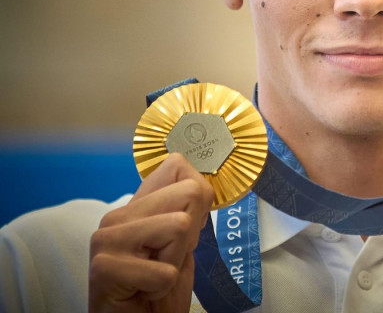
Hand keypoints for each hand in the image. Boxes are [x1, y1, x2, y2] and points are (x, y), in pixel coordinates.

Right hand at [89, 153, 214, 312]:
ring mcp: (107, 239)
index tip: (184, 235)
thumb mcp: (182, 246)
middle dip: (191, 234)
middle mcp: (117, 216)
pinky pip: (164, 270)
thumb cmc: (157, 292)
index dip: (198, 200)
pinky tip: (143, 293)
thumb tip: (202, 184)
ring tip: (154, 277)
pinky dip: (162, 288)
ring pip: (179, 226)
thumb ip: (187, 212)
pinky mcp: (104, 267)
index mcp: (136, 206)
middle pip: (190, 192)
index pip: (177, 165)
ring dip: (176, 262)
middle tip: (167, 260)